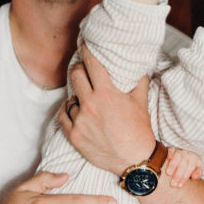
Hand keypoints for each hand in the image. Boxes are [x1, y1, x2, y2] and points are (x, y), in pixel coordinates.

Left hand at [58, 54, 155, 173]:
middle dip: (79, 69)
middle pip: (75, 75)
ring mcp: (80, 121)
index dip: (87, 51)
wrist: (135, 160)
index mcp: (106, 94)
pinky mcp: (74, 135)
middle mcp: (90, 105)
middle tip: (82, 69)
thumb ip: (138, 81)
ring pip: (70, 98)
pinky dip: (68, 111)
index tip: (84, 44)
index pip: (92, 64)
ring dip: (77, 95)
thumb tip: (138, 67)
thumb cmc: (139, 131)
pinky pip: (63, 116)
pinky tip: (74, 109)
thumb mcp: (141, 102)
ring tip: (85, 98)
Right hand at [162, 147, 203, 187]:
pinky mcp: (172, 149)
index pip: (190, 167)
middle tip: (173, 184)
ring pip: (177, 157)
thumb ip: (198, 173)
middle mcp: (188, 154)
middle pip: (183, 163)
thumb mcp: (198, 169)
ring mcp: (180, 151)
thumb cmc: (192, 166)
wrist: (188, 156)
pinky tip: (168, 159)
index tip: (180, 185)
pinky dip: (169, 154)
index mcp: (195, 159)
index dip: (185, 177)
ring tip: (168, 174)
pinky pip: (171, 150)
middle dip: (178, 174)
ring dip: (173, 165)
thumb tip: (194, 176)